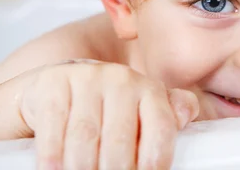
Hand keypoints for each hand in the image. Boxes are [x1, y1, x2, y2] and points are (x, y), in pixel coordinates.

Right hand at [14, 60, 198, 169]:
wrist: (53, 88)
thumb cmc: (105, 110)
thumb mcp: (139, 113)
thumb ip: (166, 117)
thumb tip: (186, 116)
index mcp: (150, 90)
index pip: (161, 127)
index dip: (156, 161)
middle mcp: (121, 79)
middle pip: (120, 139)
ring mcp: (87, 78)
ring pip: (85, 137)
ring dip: (82, 168)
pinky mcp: (53, 83)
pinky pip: (54, 126)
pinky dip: (52, 156)